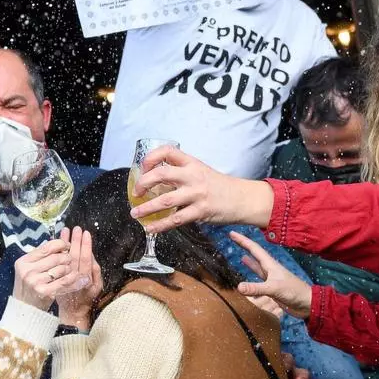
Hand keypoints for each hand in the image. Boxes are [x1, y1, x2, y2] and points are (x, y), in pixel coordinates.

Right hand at [12, 230, 83, 310]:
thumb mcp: (29, 269)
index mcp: (23, 262)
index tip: (67, 245)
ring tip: (68, 271)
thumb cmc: (30, 286)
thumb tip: (59, 243)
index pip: (46, 247)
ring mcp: (35, 282)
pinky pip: (64, 281)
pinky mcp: (44, 292)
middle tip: (69, 260)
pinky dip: (73, 279)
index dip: (61, 243)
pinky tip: (79, 277)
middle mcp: (27, 271)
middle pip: (56, 257)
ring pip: (61, 269)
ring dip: (69, 269)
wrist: (25, 308)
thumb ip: (41, 257)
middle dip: (67, 257)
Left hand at [56, 228, 101, 331]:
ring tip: (66, 231)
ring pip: (69, 260)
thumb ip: (91, 270)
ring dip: (68, 245)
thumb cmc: (82, 296)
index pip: (87, 258)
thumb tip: (87, 252)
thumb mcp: (92, 284)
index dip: (86, 245)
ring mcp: (70, 281)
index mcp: (89, 278)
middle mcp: (81, 280)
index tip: (85, 233)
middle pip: (78, 257)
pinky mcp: (61, 284)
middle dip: (77, 241)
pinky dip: (58, 255)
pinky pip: (60, 266)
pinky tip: (58, 245)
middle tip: (76, 228)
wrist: (73, 312)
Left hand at [130, 146, 273, 232]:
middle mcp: (193, 176)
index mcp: (192, 163)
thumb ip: (181, 174)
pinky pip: (175, 219)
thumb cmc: (219, 186)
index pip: (167, 151)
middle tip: (136, 193)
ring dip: (146, 208)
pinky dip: (160, 225)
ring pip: (164, 201)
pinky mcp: (200, 211)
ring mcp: (196, 194)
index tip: (142, 168)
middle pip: (161, 174)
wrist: (243, 198)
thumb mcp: (201, 171)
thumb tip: (155, 182)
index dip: (151, 157)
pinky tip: (150, 228)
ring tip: (135, 214)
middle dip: (143, 184)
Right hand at [229, 231, 312, 318]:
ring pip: (257, 267)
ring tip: (240, 255)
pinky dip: (251, 278)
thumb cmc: (294, 292)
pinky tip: (248, 279)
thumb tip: (238, 286)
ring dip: (249, 261)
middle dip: (244, 246)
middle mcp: (270, 269)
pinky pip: (257, 280)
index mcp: (271, 265)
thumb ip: (256, 288)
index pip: (254, 249)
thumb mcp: (274, 288)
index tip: (232, 233)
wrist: (307, 304)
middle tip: (233, 238)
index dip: (243, 240)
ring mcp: (270, 279)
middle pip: (254, 255)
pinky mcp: (271, 288)